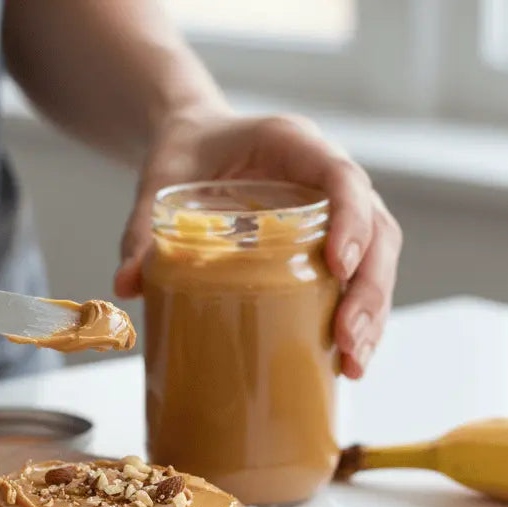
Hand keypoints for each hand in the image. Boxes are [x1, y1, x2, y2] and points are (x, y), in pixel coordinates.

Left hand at [114, 110, 401, 378]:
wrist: (196, 142)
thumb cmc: (185, 155)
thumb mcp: (159, 183)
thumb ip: (142, 229)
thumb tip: (127, 285)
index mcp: (293, 145)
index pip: (341, 177)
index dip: (351, 221)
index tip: (339, 266)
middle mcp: (327, 174)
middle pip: (378, 228)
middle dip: (368, 289)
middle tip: (346, 341)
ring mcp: (339, 209)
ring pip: (380, 257)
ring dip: (373, 312)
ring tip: (352, 364)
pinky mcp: (334, 240)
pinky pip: (364, 274)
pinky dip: (361, 316)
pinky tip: (346, 360)